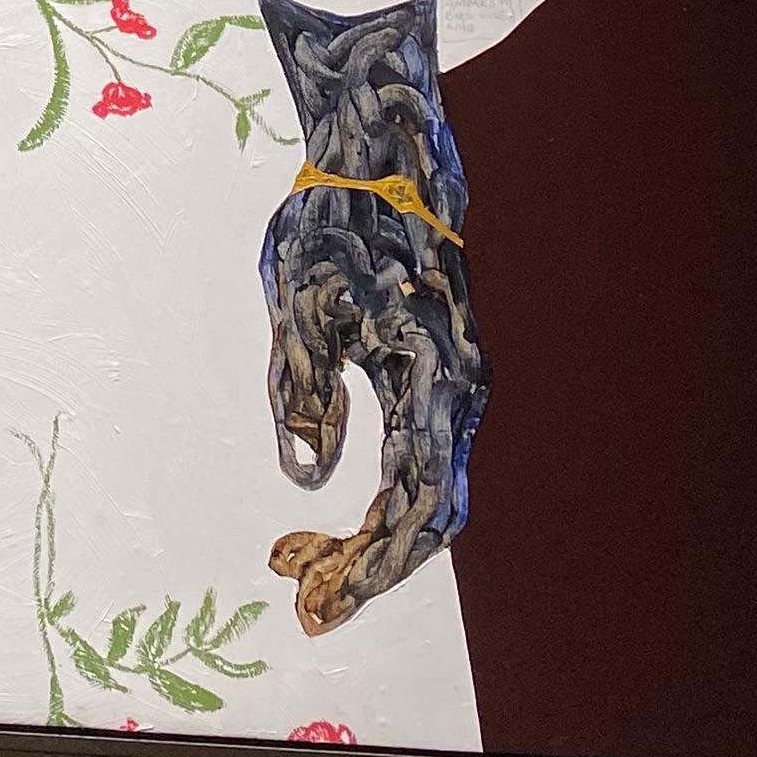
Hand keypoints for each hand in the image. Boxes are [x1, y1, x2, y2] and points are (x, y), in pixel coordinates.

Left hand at [254, 0, 487, 633]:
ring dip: (368, 541)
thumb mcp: (299, 304)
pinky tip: (322, 515)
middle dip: (366, 568)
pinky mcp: (435, 378)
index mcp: (434, 380)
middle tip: (298, 596)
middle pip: (426, 516)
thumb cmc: (337, 221)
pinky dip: (376, 501)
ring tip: (297, 564)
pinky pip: (418, 458)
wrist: (384, 152)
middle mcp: (458, 395)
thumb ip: (302, 392)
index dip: (371, 567)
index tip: (317, 603)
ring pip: (424, 493)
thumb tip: (304, 475)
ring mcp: (453, 388)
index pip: (417, 508)